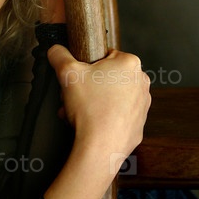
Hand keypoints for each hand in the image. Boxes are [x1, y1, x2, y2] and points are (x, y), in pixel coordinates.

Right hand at [47, 44, 150, 166]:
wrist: (100, 147)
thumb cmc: (90, 109)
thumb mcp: (67, 73)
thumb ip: (59, 55)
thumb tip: (56, 50)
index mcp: (129, 63)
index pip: (105, 55)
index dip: (87, 66)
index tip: (79, 78)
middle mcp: (141, 82)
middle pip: (108, 77)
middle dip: (89, 86)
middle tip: (76, 96)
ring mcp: (143, 105)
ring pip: (112, 96)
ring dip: (94, 101)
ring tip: (79, 112)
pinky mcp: (139, 124)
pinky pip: (118, 114)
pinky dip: (105, 116)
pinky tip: (90, 122)